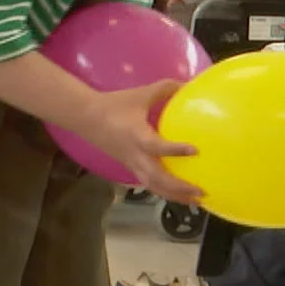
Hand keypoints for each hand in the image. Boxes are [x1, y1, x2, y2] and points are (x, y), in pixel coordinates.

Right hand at [81, 81, 202, 201]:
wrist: (85, 116)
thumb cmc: (113, 105)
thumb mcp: (139, 94)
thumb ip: (164, 89)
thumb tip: (187, 84)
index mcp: (136, 135)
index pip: (156, 146)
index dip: (174, 149)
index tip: (195, 150)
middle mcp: (134, 154)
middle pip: (156, 177)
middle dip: (179, 187)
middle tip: (201, 192)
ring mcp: (130, 163)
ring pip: (152, 185)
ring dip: (173, 195)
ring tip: (194, 201)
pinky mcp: (129, 166)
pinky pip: (147, 183)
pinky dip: (164, 190)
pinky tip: (178, 194)